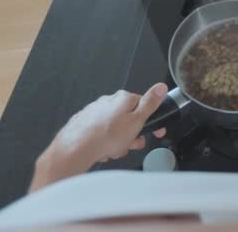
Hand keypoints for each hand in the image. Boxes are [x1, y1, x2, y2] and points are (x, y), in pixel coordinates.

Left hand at [31, 84, 167, 191]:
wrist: (76, 148)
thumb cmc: (106, 136)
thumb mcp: (137, 120)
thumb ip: (151, 103)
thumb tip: (161, 87)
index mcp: (123, 98)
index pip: (144, 106)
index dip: (151, 121)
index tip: (156, 132)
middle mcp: (108, 101)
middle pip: (129, 119)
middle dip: (133, 134)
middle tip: (130, 144)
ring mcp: (95, 112)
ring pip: (116, 128)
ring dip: (119, 141)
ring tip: (114, 150)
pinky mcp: (85, 123)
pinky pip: (102, 133)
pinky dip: (105, 142)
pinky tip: (103, 150)